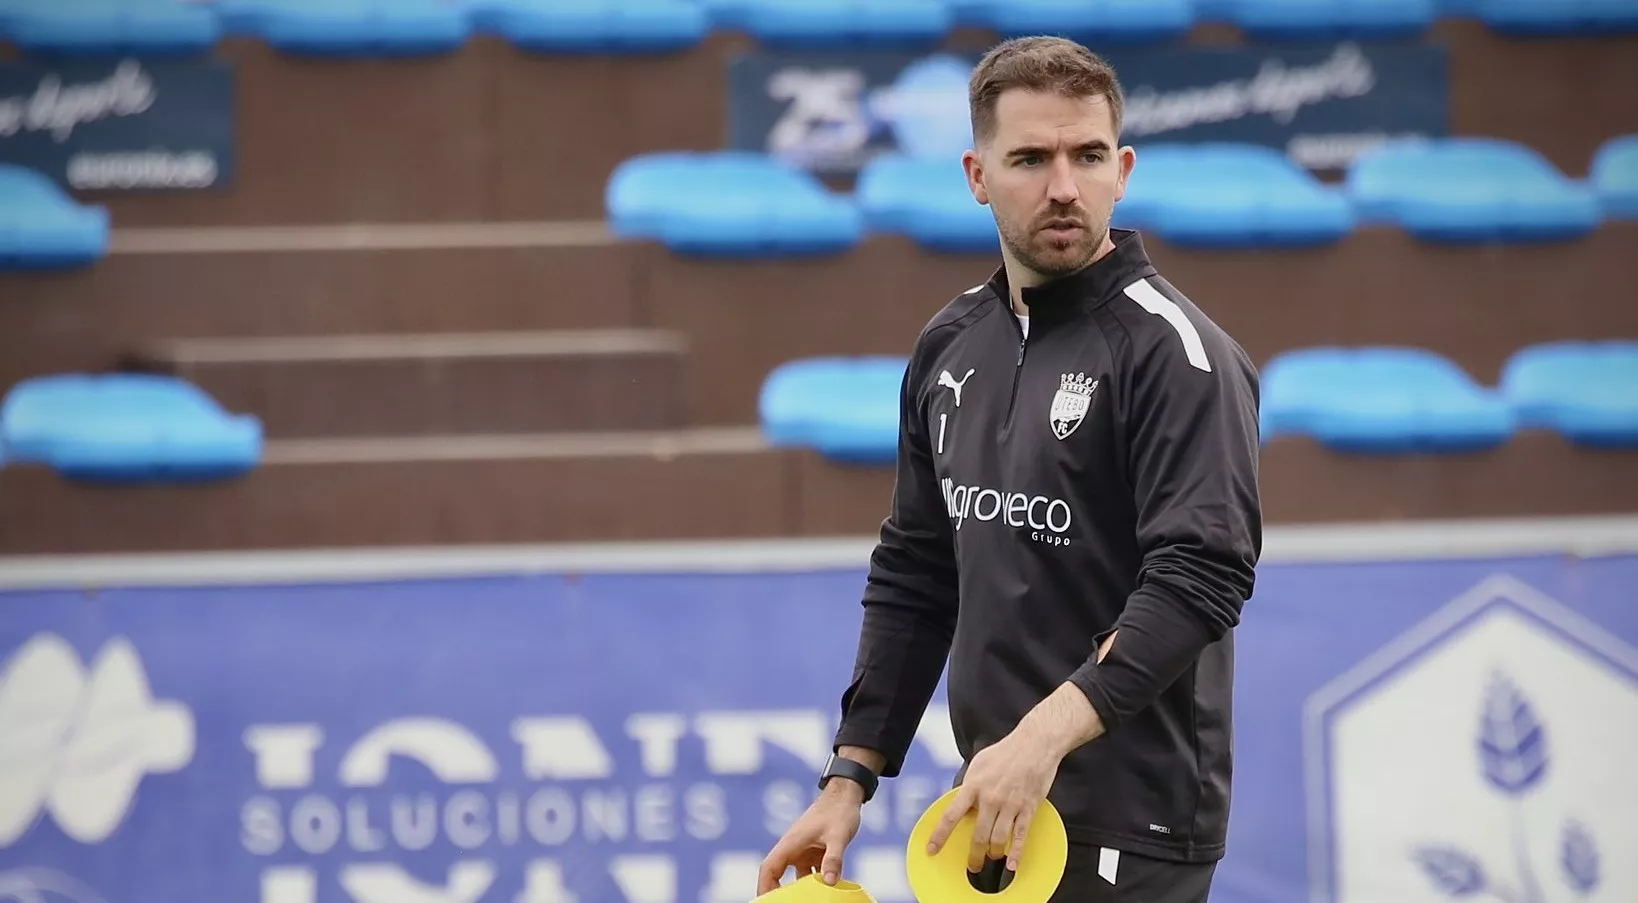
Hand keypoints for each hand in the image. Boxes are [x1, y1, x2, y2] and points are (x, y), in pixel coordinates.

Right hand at [757, 781, 863, 893]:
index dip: (764, 886)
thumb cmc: (838, 811)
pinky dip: (816, 884)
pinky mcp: (814, 853)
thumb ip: (834, 859)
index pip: (768, 868)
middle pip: (777, 875)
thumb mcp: (838, 836)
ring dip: (800, 891)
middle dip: (778, 893)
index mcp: (790, 843)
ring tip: (808, 900)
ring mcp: (803, 851)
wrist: (846, 795)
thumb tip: (830, 882)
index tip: (767, 902)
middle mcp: (793, 848)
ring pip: (796, 877)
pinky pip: (811, 873)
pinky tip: (826, 892)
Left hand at [926, 727, 1062, 872]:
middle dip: (974, 855)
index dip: (940, 836)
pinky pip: (1020, 836)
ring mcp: (1010, 804)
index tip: (932, 849)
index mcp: (973, 786)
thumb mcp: (978, 764)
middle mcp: (990, 798)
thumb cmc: (1005, 752)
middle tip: (972, 865)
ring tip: (991, 858)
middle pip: (978, 836)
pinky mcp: (1028, 808)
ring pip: (998, 839)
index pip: (951, 816)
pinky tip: (1012, 865)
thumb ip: (969, 785)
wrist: (1035, 744)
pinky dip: (1016, 853)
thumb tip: (962, 803)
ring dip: (993, 854)